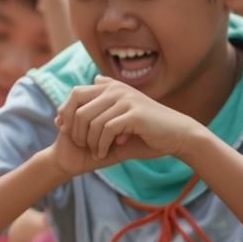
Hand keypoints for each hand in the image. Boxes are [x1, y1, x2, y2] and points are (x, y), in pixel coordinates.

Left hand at [50, 77, 198, 174]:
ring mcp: (125, 100)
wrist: (177, 134)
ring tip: (95, 152)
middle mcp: (116, 90)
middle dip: (75, 130)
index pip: (75, 94)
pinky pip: (106, 130)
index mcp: (111, 87)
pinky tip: (104, 154)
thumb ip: (97, 111)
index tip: (65, 130)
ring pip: (91, 121)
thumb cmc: (146, 129)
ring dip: (89, 142)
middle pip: (78, 108)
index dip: (65, 112)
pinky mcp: (134, 114)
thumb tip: (65, 112)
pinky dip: (101, 145)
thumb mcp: (119, 116)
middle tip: (81, 146)